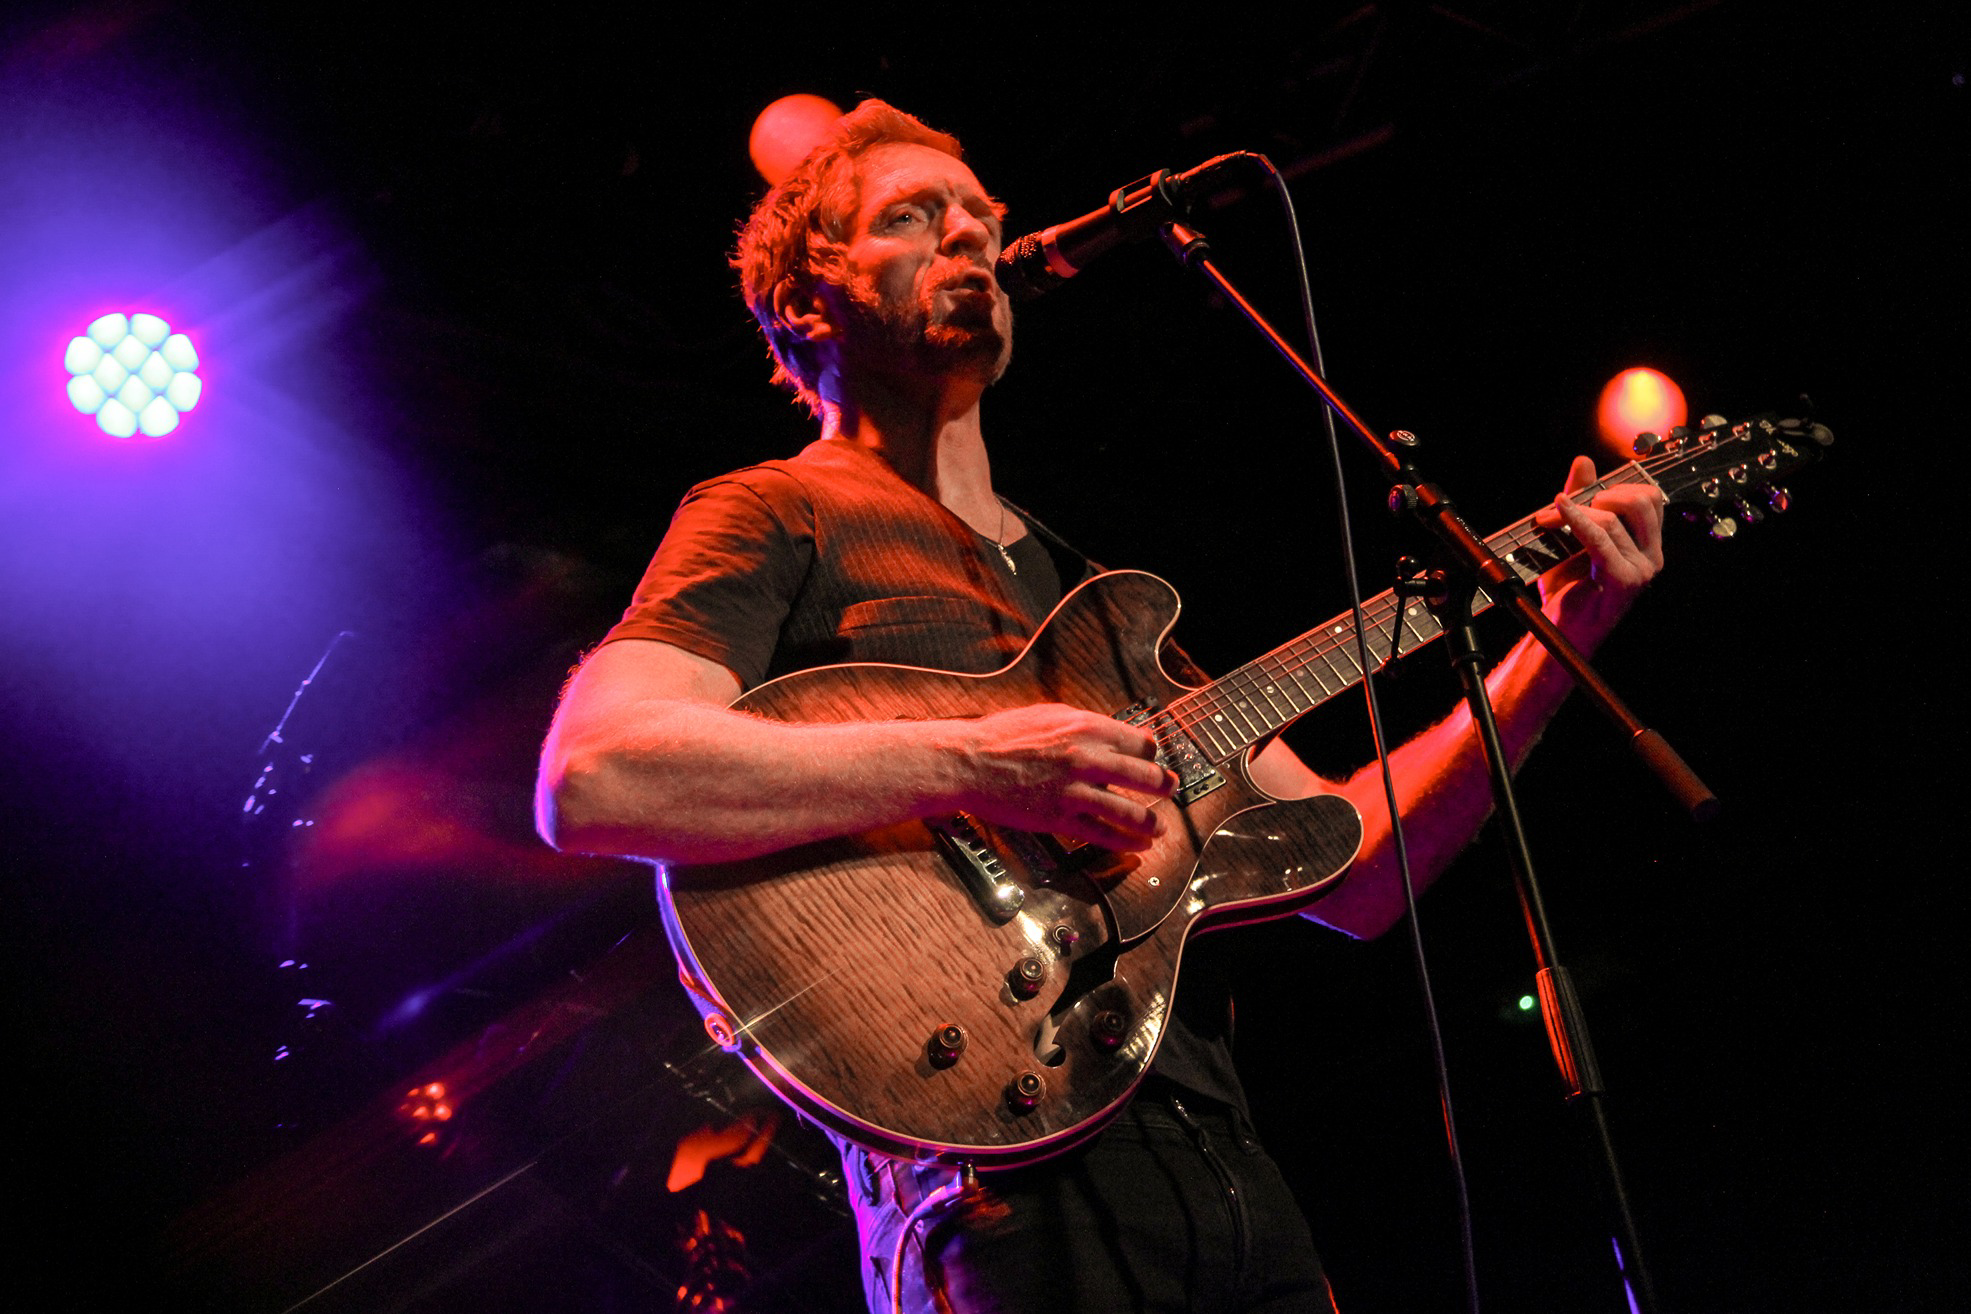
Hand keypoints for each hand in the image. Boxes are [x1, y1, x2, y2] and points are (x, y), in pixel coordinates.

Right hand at [946, 703, 1176, 851]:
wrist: (968, 762)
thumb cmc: (1001, 736)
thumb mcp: (1048, 715)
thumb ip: (1083, 724)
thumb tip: (1111, 733)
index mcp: (1087, 728)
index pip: (1140, 744)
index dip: (1150, 755)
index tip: (1152, 762)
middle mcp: (1087, 758)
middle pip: (1145, 777)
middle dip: (1164, 786)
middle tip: (1170, 790)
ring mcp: (1075, 790)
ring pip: (1130, 811)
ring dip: (1152, 822)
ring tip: (1161, 828)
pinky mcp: (1060, 818)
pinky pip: (1104, 834)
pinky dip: (1126, 843)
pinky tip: (1138, 847)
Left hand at [1532, 455, 1666, 647]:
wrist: (1558, 629)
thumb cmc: (1567, 585)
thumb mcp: (1573, 535)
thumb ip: (1581, 499)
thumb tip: (1584, 461)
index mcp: (1648, 544)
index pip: (1650, 498)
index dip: (1615, 485)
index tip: (1581, 494)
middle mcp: (1652, 556)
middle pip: (1640, 500)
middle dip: (1598, 495)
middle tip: (1563, 507)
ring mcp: (1642, 570)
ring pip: (1612, 518)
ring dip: (1573, 512)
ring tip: (1547, 520)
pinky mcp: (1624, 580)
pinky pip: (1600, 539)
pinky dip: (1576, 520)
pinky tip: (1557, 511)